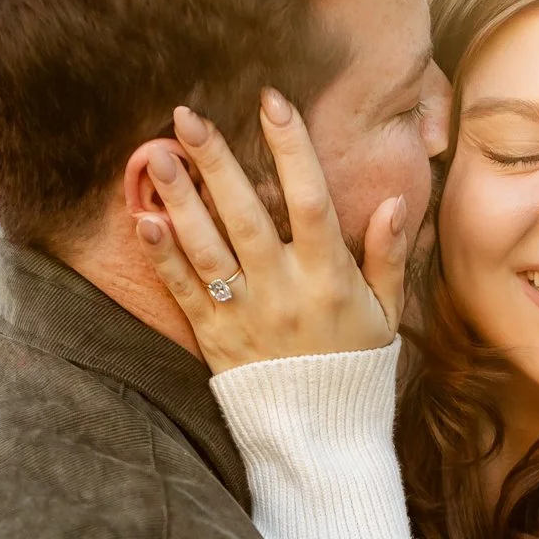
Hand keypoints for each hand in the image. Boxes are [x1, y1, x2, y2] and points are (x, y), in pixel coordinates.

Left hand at [133, 88, 407, 371]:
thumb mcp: (385, 312)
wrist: (320, 438)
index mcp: (329, 278)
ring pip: (207, 248)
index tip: (273, 101)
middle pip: (246, 215)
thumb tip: (395, 201)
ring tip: (156, 155)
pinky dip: (162, 258)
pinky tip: (143, 221)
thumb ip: (387, 256)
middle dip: (216, 161)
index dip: (292, 149)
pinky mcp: (214, 338)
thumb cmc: (354, 365)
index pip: (311, 201)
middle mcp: (283, 291)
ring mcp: (245, 314)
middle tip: (188, 115)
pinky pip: (184, 292)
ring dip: (179, 200)